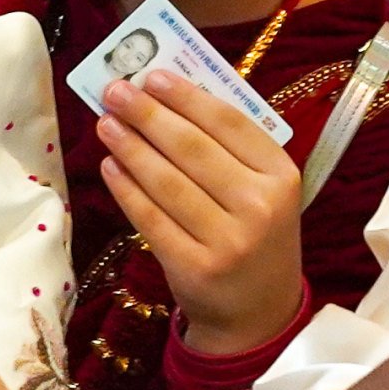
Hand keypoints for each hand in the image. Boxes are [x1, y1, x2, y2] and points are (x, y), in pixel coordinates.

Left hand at [100, 69, 310, 353]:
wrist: (257, 314)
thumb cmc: (254, 236)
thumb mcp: (263, 191)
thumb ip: (229, 149)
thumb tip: (167, 97)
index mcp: (282, 176)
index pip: (230, 123)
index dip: (186, 96)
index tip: (152, 75)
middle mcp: (260, 207)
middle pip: (193, 148)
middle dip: (148, 114)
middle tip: (116, 91)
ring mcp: (228, 241)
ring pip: (168, 182)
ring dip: (131, 147)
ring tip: (106, 123)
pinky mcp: (194, 268)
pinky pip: (151, 219)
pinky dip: (126, 189)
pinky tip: (110, 166)